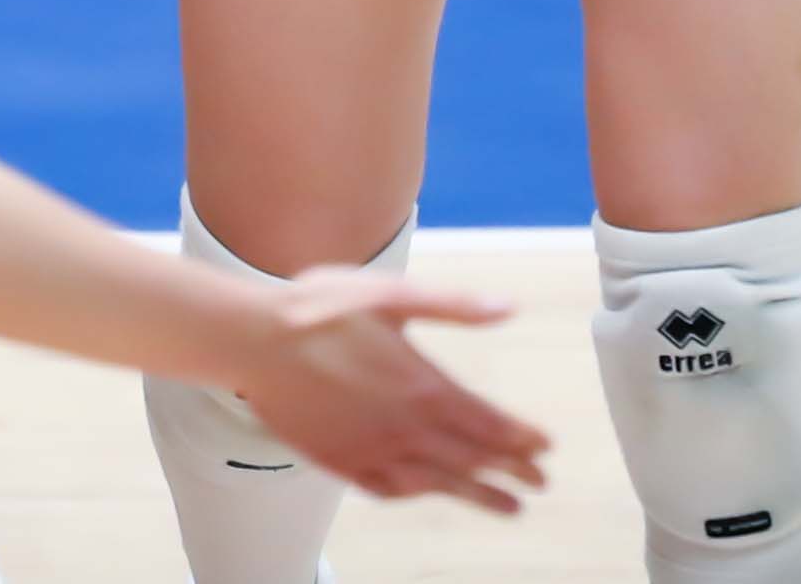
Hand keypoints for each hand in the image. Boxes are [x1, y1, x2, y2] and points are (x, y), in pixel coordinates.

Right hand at [220, 271, 549, 514]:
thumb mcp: (392, 294)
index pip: (489, 424)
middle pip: (473, 459)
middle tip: (539, 484)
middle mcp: (405, 427)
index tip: (545, 449)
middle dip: (512, 472)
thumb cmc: (320, 310)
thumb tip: (506, 307)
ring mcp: (373, 450)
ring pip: (439, 483)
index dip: (522, 440)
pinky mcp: (342, 463)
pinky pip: (392, 489)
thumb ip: (452, 305)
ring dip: (478, 495)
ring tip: (508, 507)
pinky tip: (429, 492)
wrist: (255, 341)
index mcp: (423, 385)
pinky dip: (419, 494)